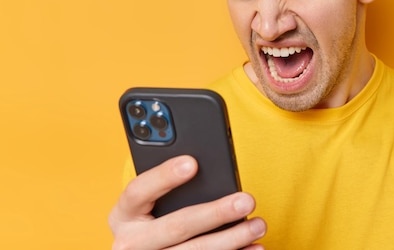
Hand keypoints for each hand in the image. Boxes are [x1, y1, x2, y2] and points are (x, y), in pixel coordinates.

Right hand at [108, 155, 265, 249]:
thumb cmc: (155, 215)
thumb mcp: (151, 202)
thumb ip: (168, 186)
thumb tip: (201, 165)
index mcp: (122, 214)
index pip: (138, 191)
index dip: (164, 177)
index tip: (192, 163)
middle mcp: (130, 244)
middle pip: (177, 226)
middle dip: (216, 213)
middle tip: (247, 200)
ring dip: (232, 239)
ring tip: (258, 225)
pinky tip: (253, 247)